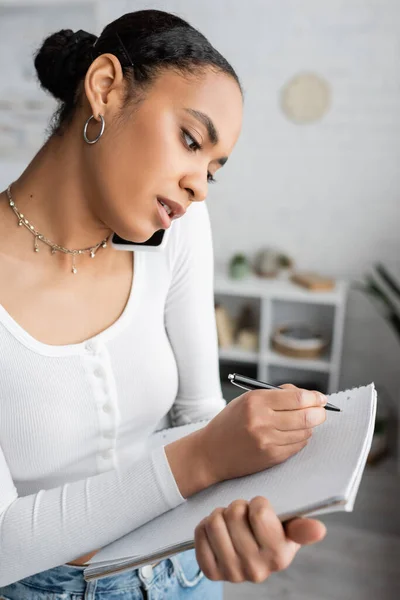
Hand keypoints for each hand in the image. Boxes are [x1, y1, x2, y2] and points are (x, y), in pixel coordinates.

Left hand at [194, 496, 325, 582]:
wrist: (252, 555)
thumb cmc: (273, 534)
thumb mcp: (290, 529)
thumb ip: (302, 527)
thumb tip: (319, 529)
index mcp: (279, 557)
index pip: (259, 511)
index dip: (257, 503)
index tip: (261, 509)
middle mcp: (256, 570)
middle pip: (234, 513)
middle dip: (237, 507)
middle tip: (243, 515)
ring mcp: (232, 574)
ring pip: (214, 522)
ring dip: (220, 514)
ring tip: (230, 521)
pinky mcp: (212, 573)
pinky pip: (199, 535)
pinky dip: (204, 527)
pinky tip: (218, 532)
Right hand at [200, 384, 326, 484]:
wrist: (211, 452)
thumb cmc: (230, 422)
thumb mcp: (247, 400)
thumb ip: (276, 395)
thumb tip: (306, 395)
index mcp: (255, 401)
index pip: (297, 398)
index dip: (314, 397)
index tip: (321, 398)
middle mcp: (262, 421)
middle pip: (305, 416)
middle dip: (319, 413)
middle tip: (321, 410)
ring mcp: (267, 441)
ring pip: (304, 432)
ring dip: (309, 426)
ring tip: (303, 422)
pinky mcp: (271, 457)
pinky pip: (297, 446)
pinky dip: (301, 439)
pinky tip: (294, 434)